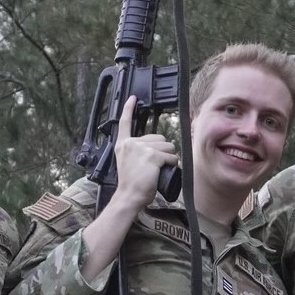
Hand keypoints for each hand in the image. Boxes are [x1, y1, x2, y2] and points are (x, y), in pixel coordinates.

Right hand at [109, 95, 177, 211]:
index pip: (124, 123)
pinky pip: (171, 156)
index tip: (133, 98)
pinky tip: (162, 171)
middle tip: (153, 166)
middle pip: (158, 138)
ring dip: (168, 158)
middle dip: (162, 150)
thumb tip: (157, 148)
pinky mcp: (152, 155)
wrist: (129, 196)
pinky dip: (172, 164)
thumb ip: (136, 152)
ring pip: (168, 146)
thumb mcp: (128, 163)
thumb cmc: (131, 185)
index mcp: (123, 145)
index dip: (128, 109)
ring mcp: (141, 148)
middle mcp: (131, 143)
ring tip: (157, 170)